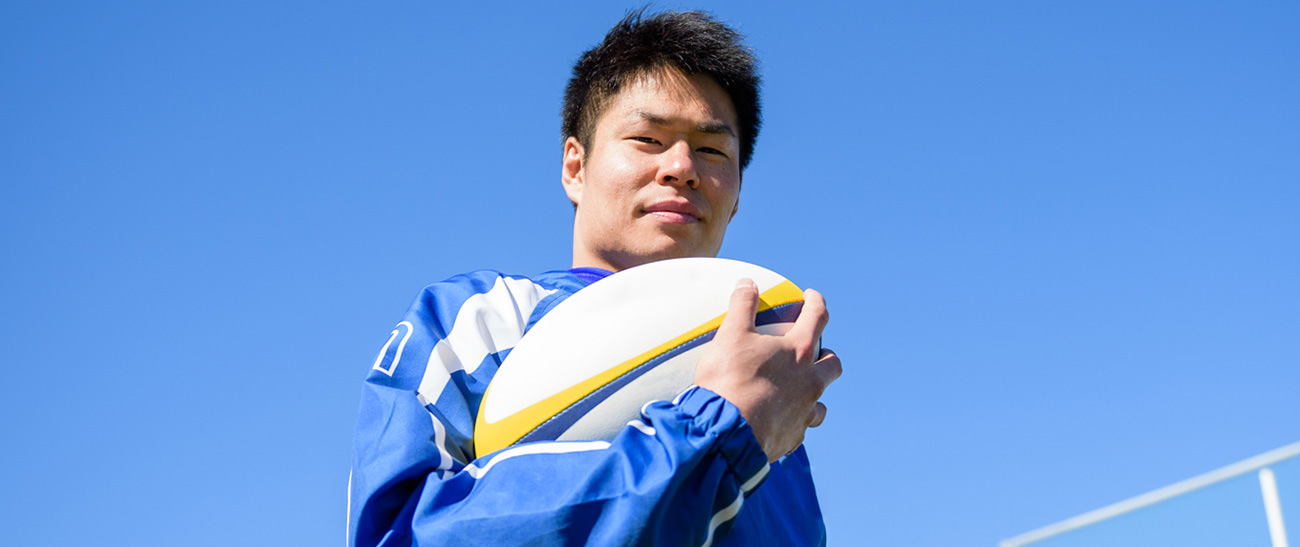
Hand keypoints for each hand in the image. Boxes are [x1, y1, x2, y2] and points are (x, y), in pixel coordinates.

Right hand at [694, 279, 842, 461]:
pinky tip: (777, 421)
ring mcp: (804, 413)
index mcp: (799, 352)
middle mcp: (810, 382)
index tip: (811, 297)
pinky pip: (800, 428)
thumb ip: (742, 306)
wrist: (725, 433)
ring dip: (813, 394)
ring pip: (821, 402)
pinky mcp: (793, 438)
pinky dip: (793, 421)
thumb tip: (747, 283)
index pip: (817, 318)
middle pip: (833, 364)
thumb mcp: (730, 336)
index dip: (815, 303)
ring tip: (797, 391)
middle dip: (826, 354)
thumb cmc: (729, 381)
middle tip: (811, 351)